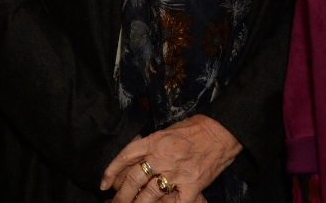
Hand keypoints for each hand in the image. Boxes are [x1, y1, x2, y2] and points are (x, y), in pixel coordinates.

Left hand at [100, 115, 240, 202]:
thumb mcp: (168, 131)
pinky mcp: (192, 185)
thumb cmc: (195, 129)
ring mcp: (177, 172)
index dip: (112, 170)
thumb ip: (151, 145)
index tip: (104, 184)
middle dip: (122, 195)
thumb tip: (135, 162)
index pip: (127, 155)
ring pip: (150, 194)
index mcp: (156, 140)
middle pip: (135, 178)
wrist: (222, 132)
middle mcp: (163, 156)